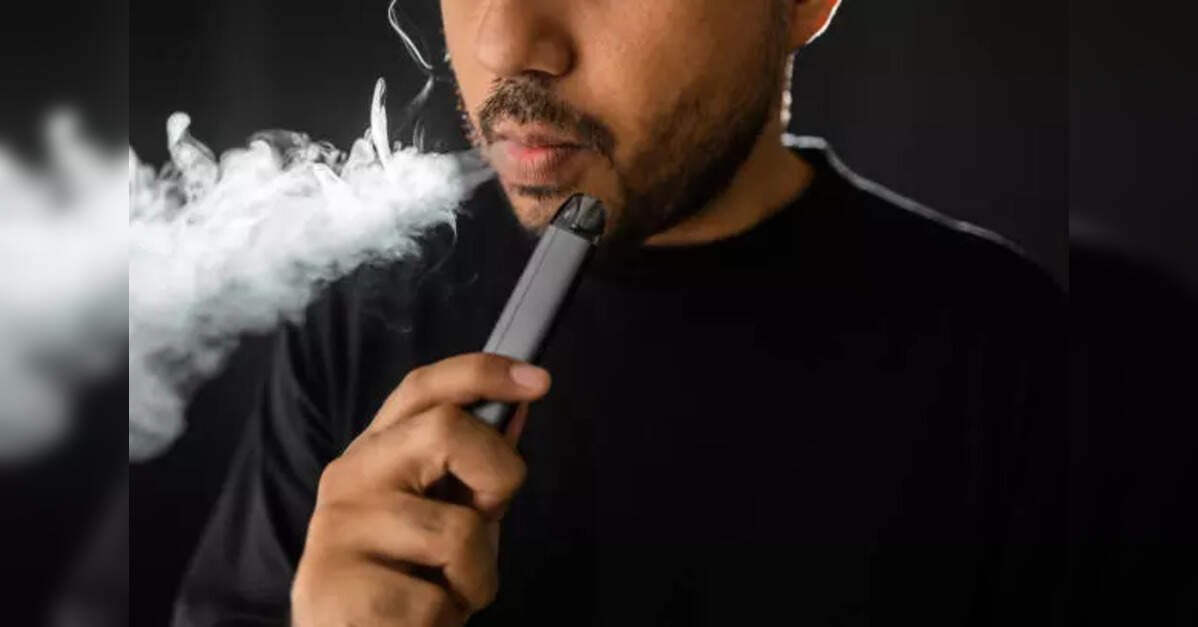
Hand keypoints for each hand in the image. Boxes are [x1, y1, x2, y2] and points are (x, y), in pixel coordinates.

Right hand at [291, 353, 550, 625]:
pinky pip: (435, 600)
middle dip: (497, 476)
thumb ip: (476, 469)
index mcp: (376, 453)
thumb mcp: (448, 517)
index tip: (538, 380)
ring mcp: (337, 531)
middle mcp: (349, 478)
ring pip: (457, 532)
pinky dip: (446, 620)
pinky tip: (416, 624)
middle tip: (485, 520)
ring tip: (440, 595)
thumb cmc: (406, 583)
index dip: (482, 372)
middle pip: (447, 430)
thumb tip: (516, 408)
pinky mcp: (334, 590)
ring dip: (473, 579)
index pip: (423, 388)